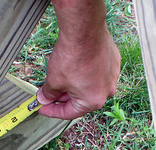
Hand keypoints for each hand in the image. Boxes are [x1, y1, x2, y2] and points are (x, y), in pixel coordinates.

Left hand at [37, 1, 120, 119]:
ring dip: (73, 84)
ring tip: (59, 77)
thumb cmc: (72, 57)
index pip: (68, 113)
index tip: (42, 108)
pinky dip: (85, 72)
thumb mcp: (54, 80)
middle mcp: (107, 91)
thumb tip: (44, 99)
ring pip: (88, 85)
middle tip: (48, 93)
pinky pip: (97, 72)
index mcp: (93, 101)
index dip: (51, 111)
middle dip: (62, 97)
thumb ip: (49, 94)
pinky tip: (74, 65)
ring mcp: (112, 76)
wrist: (84, 30)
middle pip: (80, 100)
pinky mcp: (113, 61)